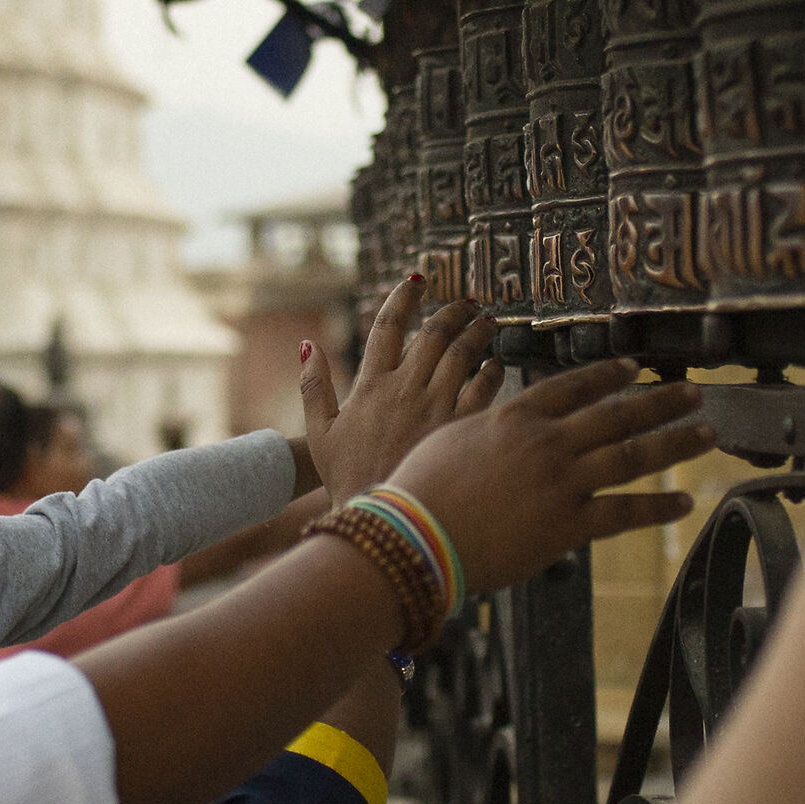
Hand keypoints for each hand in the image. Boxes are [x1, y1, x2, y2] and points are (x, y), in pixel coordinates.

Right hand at [303, 277, 500, 506]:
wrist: (384, 524)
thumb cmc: (348, 480)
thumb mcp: (320, 433)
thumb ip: (313, 385)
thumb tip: (307, 343)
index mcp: (371, 385)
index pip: (388, 326)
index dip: (403, 297)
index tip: (416, 280)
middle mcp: (406, 389)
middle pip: (434, 332)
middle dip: (453, 310)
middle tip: (467, 302)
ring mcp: (437, 407)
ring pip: (464, 353)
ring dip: (478, 332)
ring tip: (487, 322)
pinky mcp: (463, 427)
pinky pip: (485, 388)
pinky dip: (493, 371)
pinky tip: (496, 366)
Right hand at [389, 358, 712, 594]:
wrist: (413, 536)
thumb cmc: (417, 489)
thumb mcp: (451, 436)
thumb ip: (489, 426)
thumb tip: (505, 421)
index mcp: (515, 415)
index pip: (574, 385)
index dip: (609, 375)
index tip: (634, 368)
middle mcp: (546, 442)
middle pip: (617, 414)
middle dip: (661, 402)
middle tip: (694, 393)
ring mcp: (560, 483)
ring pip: (632, 456)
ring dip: (674, 443)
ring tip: (706, 433)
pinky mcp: (566, 526)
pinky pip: (623, 513)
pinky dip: (657, 507)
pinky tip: (683, 501)